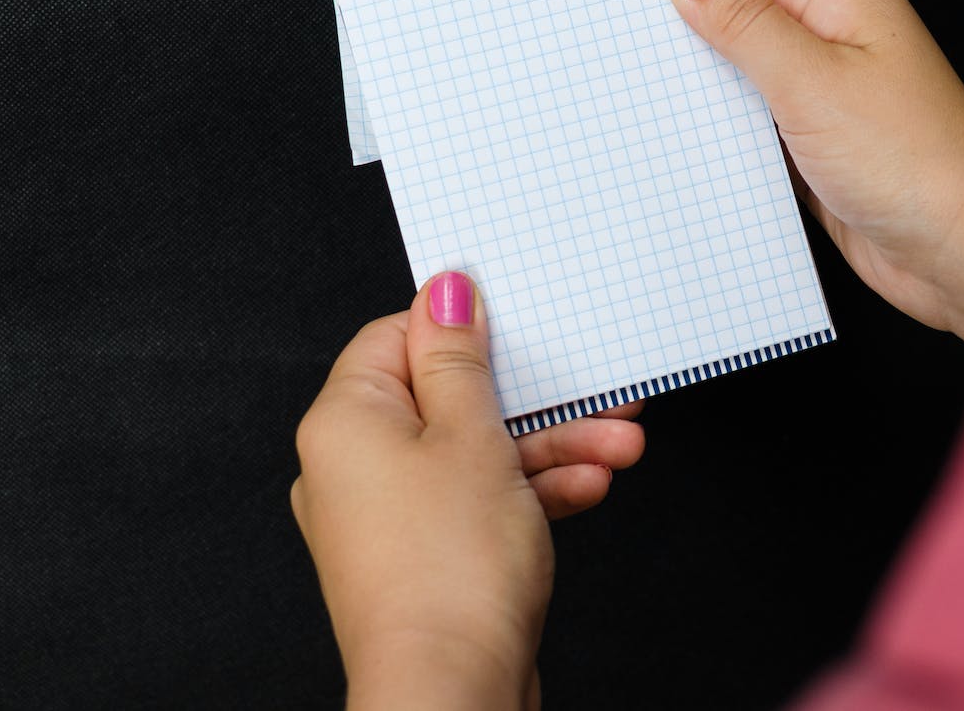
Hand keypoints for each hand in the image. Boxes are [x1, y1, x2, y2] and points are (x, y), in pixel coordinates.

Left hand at [292, 272, 643, 709]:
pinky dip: (532, 490)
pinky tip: (589, 487)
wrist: (454, 692)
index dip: (463, 327)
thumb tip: (444, 293)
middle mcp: (352, 466)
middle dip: (534, 398)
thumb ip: (460, 359)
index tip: (520, 322)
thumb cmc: (450, 571)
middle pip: (449, 398)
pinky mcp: (424, 557)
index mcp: (344, 421)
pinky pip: (479, 500)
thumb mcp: (472, 435)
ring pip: (475, 453)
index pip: (396, 337)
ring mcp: (388, 517)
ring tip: (619, 446)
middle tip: (596, 390)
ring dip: (550, 446)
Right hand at [662, 0, 963, 369]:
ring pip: (739, 62)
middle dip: (682, 17)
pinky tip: (679, 141)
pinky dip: (719, 125)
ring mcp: (823, 87)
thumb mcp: (811, 79)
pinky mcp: (813, 141)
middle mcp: (831, 30)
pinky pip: (751, 117)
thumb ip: (742, 20)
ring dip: (698, 78)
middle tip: (618, 39)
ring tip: (639, 93)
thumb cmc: (916, 160)